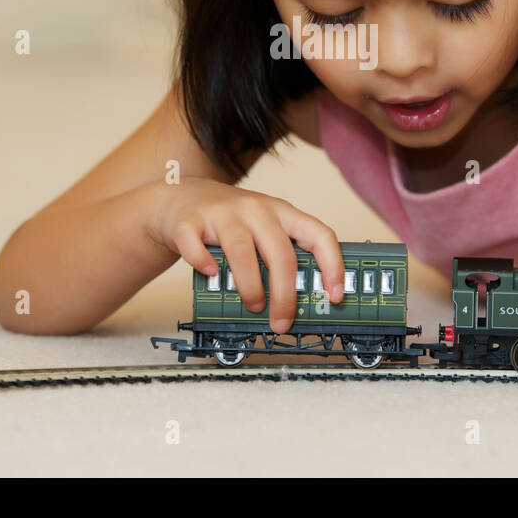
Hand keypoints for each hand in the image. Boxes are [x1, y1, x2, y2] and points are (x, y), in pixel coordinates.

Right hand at [146, 178, 344, 332]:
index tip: (336, 295)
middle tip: (282, 320)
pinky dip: (203, 264)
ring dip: (251, 288)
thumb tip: (299, 302)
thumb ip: (280, 255)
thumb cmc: (229, 220)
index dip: (333, 266)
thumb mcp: (263, 228)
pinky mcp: (189, 222)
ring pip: (242, 253)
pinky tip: (210, 274)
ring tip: (253, 304)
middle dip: (285, 295)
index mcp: (281, 212)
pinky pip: (197, 247)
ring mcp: (222, 214)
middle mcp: (255, 209)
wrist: (181, 197)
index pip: (319, 234)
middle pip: (280, 253)